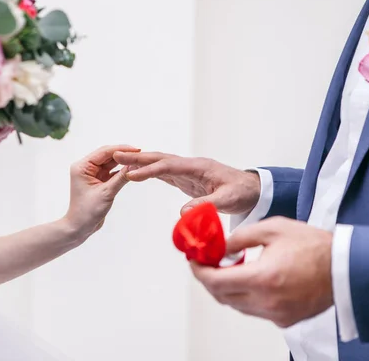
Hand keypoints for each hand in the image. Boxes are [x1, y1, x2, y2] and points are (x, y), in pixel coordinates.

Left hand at [64, 145, 139, 240]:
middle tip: (140, 154)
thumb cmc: (87, 211)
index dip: (121, 149)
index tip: (136, 150)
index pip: (104, 152)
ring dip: (123, 162)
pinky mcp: (99, 181)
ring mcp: (92, 174)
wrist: (80, 227)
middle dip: (123, 154)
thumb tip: (135, 165)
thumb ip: (121, 178)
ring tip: (138, 160)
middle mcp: (86, 168)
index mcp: (82, 166)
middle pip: (107, 156)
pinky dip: (121, 171)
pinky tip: (132, 170)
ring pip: (110, 163)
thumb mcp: (106, 193)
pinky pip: (112, 172)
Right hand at [113, 152, 259, 214]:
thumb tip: (183, 213)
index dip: (149, 170)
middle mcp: (190, 165)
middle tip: (116, 154)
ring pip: (160, 164)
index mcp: (199, 167)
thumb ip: (207, 205)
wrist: (252, 189)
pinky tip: (137, 173)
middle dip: (138, 158)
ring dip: (140, 163)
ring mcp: (187, 171)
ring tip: (119, 161)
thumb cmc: (243, 192)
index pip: (169, 166)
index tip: (131, 174)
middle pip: (160, 159)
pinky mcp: (186, 179)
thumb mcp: (228, 200)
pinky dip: (149, 171)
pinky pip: (164, 172)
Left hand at [191, 217, 332, 327]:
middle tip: (206, 263)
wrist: (347, 267)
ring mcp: (277, 314)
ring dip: (227, 288)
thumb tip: (219, 247)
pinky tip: (249, 278)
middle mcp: (267, 302)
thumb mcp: (272, 228)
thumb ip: (240, 238)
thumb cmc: (315, 245)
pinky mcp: (286, 320)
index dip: (199, 271)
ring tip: (228, 267)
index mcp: (262, 278)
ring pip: (237, 306)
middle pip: (222, 297)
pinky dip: (245, 296)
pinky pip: (254, 310)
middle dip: (209, 279)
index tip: (194, 261)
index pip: (216, 282)